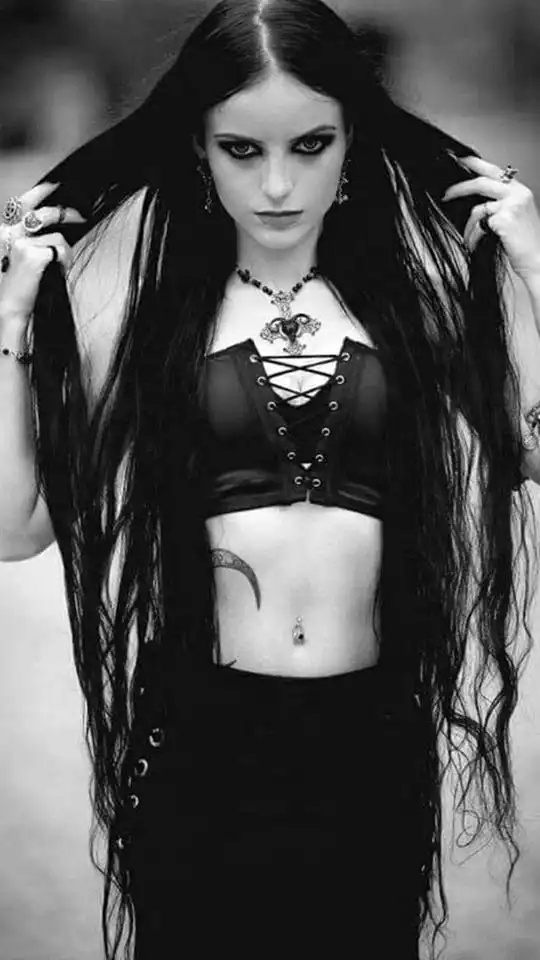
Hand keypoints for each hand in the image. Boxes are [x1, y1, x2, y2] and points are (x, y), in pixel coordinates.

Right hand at [0, 182, 85, 329]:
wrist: (7, 309)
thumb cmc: (17, 287)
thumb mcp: (19, 257)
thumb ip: (31, 239)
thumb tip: (57, 224)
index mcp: (3, 232)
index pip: (21, 204)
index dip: (40, 191)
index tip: (55, 184)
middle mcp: (8, 233)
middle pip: (43, 212)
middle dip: (65, 212)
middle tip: (81, 215)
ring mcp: (19, 243)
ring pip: (57, 236)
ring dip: (66, 251)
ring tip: (61, 264)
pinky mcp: (32, 255)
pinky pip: (60, 249)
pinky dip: (65, 260)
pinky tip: (59, 270)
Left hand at [442, 156, 539, 281]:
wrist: (538, 262)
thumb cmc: (526, 245)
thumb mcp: (516, 218)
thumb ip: (500, 205)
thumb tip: (476, 203)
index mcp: (521, 191)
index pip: (495, 171)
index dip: (475, 164)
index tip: (460, 161)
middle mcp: (518, 194)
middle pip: (481, 183)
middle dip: (459, 189)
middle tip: (445, 195)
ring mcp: (511, 205)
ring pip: (477, 209)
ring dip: (468, 227)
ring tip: (468, 239)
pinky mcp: (504, 219)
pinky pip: (479, 226)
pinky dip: (473, 238)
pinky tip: (475, 246)